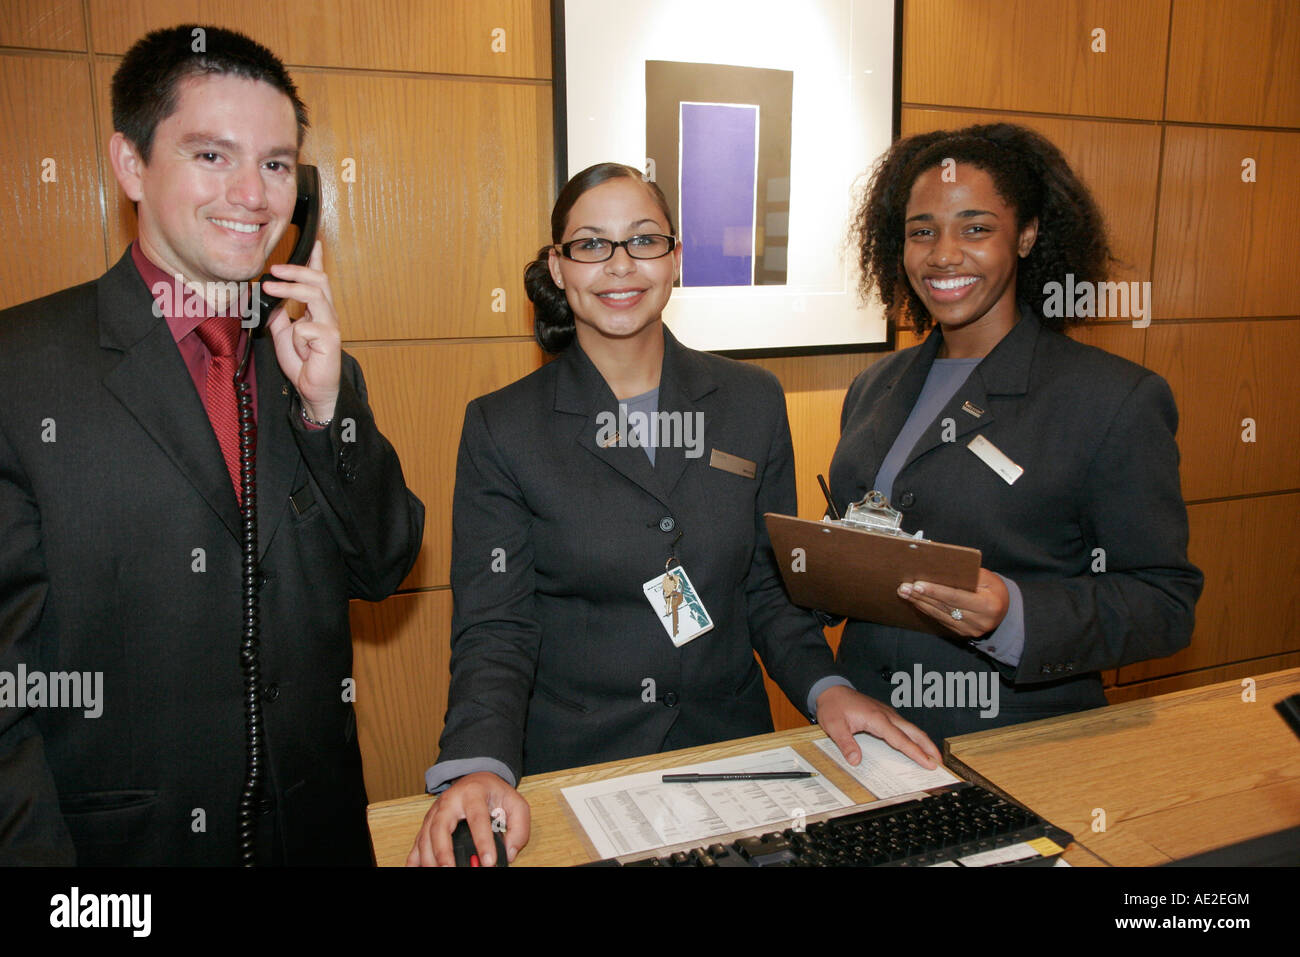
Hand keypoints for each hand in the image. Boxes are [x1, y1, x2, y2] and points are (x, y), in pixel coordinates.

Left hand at [263, 239, 340, 422]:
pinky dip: (294, 338)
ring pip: (314, 294)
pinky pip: (304, 328)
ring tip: (269, 289)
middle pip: (318, 280)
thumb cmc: (303, 362)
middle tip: (273, 269)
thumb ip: (278, 315)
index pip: (319, 280)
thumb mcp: (282, 334)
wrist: (313, 389)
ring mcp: (330, 326)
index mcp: (318, 310)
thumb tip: (266, 298)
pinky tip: (301, 351)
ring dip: (289, 289)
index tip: (314, 243)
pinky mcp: (330, 340)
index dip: (316, 260)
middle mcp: (327, 314)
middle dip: (295, 269)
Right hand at [406, 771, 530, 866]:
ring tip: (439, 872)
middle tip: (451, 869)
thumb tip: (508, 854)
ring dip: (430, 859)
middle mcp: (449, 801)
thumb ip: (518, 829)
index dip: (483, 842)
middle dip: (444, 852)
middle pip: (440, 826)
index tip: (489, 862)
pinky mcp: (428, 823)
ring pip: (425, 836)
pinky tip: (416, 869)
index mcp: (473, 793)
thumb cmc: (496, 794)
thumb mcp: (516, 804)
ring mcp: (435, 812)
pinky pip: (417, 842)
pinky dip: (415, 859)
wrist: (477, 779)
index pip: (477, 818)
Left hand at [815, 685, 940, 768]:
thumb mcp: (834, 726)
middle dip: (928, 747)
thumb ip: (845, 743)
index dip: (916, 752)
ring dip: (923, 742)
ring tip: (933, 756)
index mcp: (877, 718)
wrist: (831, 690)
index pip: (901, 739)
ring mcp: (887, 714)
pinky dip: (913, 737)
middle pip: (913, 732)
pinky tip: (914, 745)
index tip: (929, 763)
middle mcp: (886, 715)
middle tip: (939, 762)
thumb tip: (856, 760)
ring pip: (911, 728)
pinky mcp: (885, 715)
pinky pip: (903, 727)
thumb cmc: (833, 706)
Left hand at [898, 567, 1008, 638]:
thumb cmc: (994, 589)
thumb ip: (966, 575)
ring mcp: (970, 630)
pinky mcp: (962, 633)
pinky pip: (941, 620)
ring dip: (919, 603)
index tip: (917, 585)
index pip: (956, 597)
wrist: (1004, 609)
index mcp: (988, 606)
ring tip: (904, 592)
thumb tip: (938, 568)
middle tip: (904, 587)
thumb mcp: (987, 578)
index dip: (935, 591)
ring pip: (940, 614)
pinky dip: (927, 609)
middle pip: (945, 607)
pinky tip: (916, 601)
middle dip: (921, 596)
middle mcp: (979, 621)